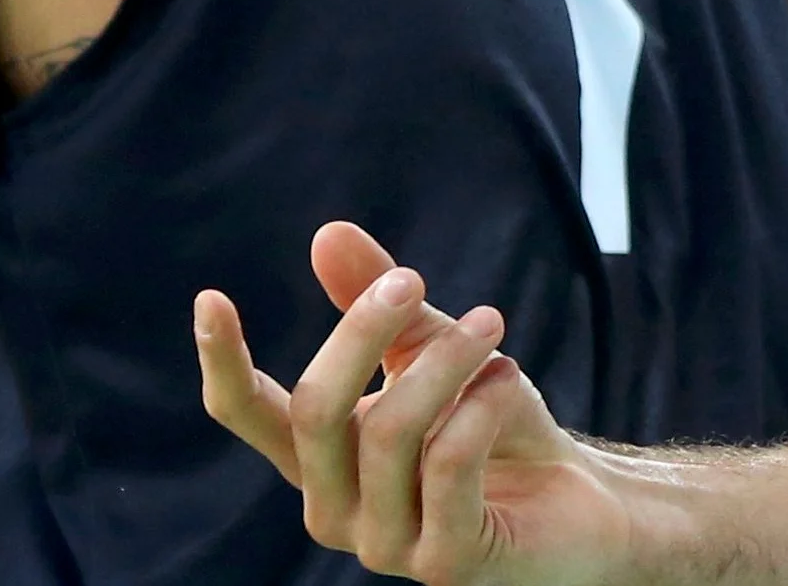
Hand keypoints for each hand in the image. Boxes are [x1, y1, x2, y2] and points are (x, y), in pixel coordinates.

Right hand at [196, 223, 639, 585]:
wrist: (576, 499)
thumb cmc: (491, 422)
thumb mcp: (432, 351)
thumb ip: (377, 302)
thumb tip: (328, 235)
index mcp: (319, 459)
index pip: (249, 416)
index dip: (223, 362)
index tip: (211, 296)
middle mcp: (334, 510)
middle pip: (315, 411)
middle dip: (361, 331)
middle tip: (411, 280)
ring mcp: (383, 546)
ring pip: (388, 432)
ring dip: (444, 360)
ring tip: (489, 323)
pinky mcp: (444, 564)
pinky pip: (448, 466)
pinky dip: (481, 406)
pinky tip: (507, 379)